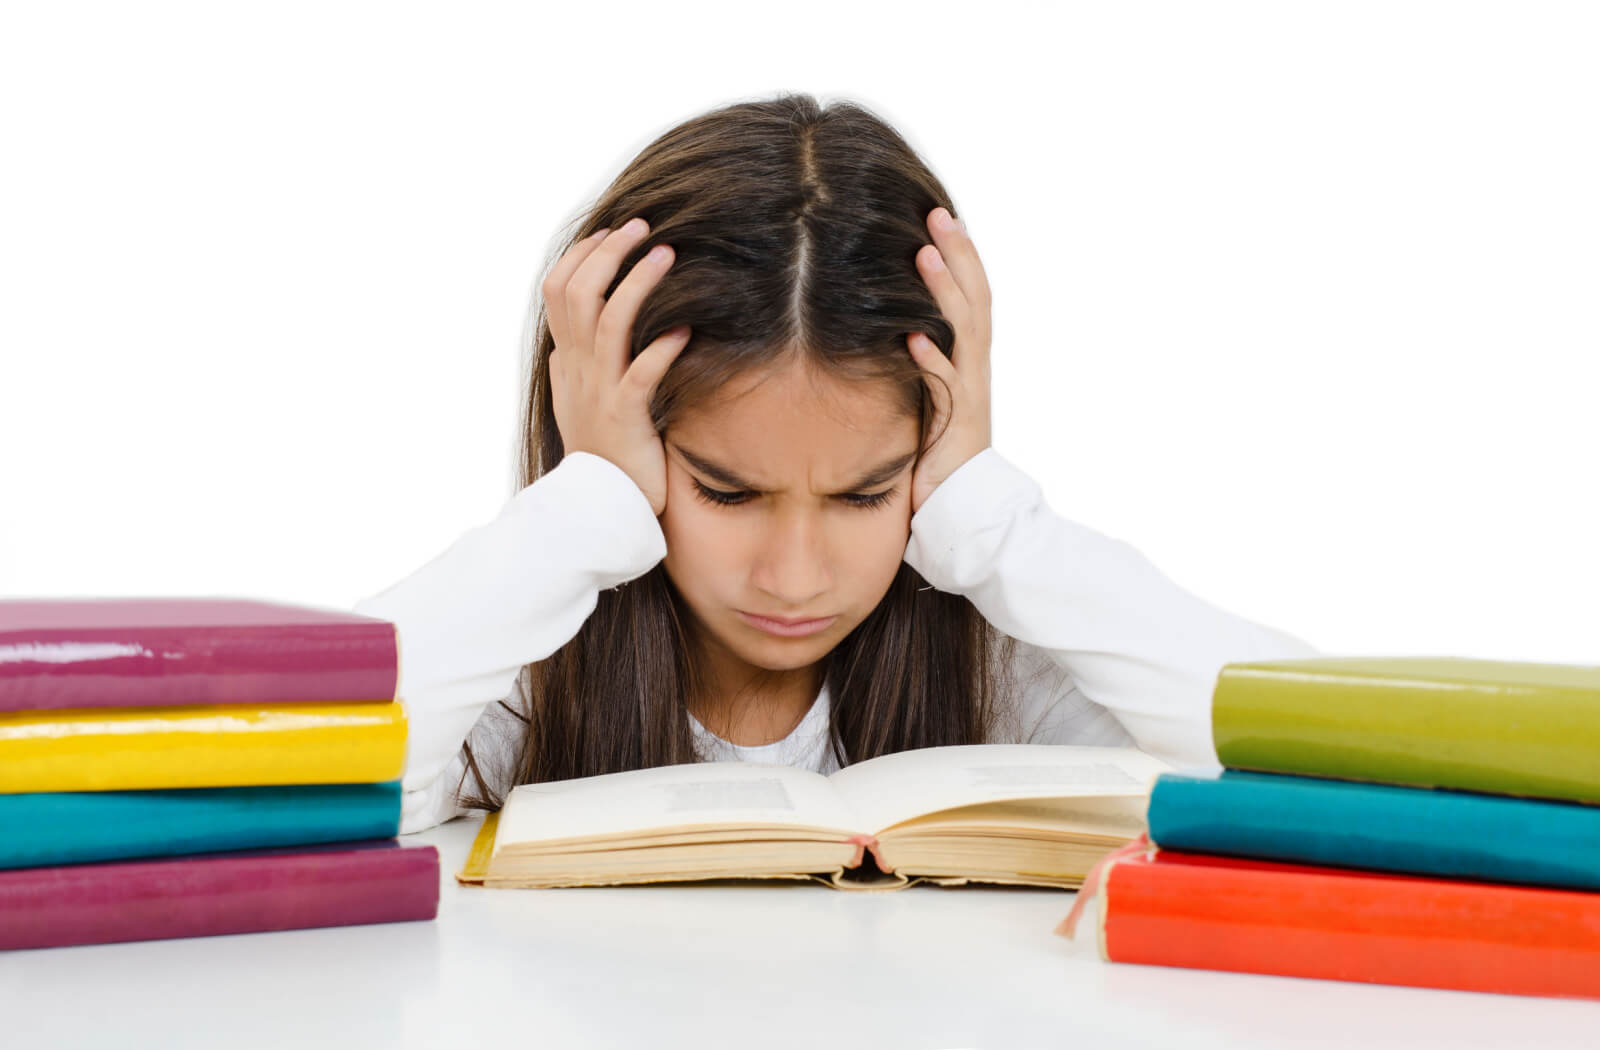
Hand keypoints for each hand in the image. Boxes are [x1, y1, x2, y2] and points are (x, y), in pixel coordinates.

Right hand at [546, 216, 690, 515]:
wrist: (600, 506)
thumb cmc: (602, 453)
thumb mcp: (579, 399)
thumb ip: (577, 363)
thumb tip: (576, 332)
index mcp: (566, 360)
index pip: (557, 290)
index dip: (582, 255)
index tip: (611, 231)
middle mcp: (577, 370)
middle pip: (579, 293)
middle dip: (609, 253)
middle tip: (642, 227)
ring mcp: (598, 393)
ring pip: (609, 323)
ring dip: (638, 284)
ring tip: (667, 254)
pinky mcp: (625, 419)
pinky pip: (641, 376)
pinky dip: (662, 348)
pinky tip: (685, 329)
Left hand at [905, 206, 992, 514]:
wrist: (960, 506)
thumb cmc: (934, 451)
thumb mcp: (924, 393)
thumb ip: (915, 359)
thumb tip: (884, 322)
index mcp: (970, 358)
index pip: (973, 294)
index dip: (961, 255)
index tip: (940, 216)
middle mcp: (976, 369)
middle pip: (975, 299)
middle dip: (958, 255)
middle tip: (938, 214)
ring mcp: (970, 394)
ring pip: (964, 333)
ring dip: (944, 293)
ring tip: (924, 255)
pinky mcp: (957, 425)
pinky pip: (946, 388)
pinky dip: (931, 361)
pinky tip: (913, 338)